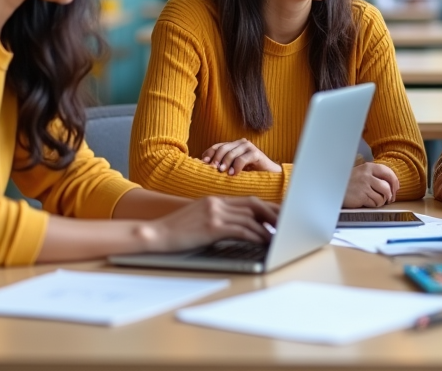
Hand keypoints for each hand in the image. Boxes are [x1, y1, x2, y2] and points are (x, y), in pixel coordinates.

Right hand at [150, 196, 279, 251]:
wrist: (154, 234)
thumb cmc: (175, 231)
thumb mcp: (198, 219)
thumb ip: (217, 218)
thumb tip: (239, 228)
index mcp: (215, 200)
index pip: (247, 200)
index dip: (266, 207)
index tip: (278, 215)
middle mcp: (216, 203)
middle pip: (253, 204)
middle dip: (272, 213)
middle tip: (287, 222)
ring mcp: (214, 213)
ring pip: (250, 217)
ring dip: (267, 227)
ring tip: (279, 236)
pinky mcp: (212, 226)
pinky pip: (241, 229)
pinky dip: (256, 235)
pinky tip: (264, 241)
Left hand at [201, 139, 281, 175]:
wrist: (269, 176)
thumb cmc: (249, 174)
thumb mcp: (233, 169)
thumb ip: (222, 166)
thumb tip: (205, 168)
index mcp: (233, 146)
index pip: (217, 146)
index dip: (209, 153)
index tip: (204, 162)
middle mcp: (240, 143)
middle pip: (223, 148)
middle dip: (216, 158)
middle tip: (213, 169)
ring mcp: (248, 147)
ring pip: (232, 152)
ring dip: (226, 163)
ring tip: (222, 172)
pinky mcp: (256, 153)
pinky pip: (243, 158)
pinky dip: (237, 166)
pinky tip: (234, 174)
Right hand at [342, 162, 399, 206]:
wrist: (334, 188)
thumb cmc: (349, 182)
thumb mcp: (362, 173)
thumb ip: (375, 175)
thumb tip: (393, 185)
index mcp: (368, 167)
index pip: (388, 172)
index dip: (395, 182)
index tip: (396, 189)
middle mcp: (367, 175)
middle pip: (387, 187)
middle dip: (390, 195)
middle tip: (389, 199)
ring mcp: (364, 186)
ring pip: (382, 197)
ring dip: (381, 201)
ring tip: (376, 201)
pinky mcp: (361, 196)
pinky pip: (375, 203)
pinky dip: (374, 205)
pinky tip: (368, 202)